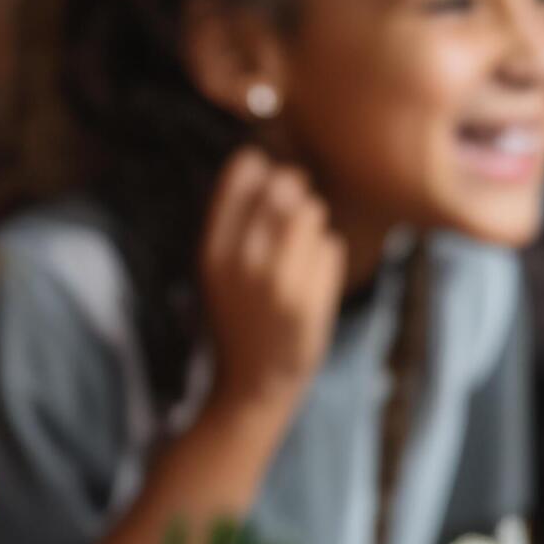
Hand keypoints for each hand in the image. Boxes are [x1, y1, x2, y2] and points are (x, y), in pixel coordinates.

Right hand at [200, 147, 342, 410]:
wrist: (253, 382)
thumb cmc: (240, 316)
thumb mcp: (220, 269)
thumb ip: (236, 221)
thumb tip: (265, 161)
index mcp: (212, 249)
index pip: (243, 174)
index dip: (262, 169)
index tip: (266, 182)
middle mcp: (241, 261)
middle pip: (285, 186)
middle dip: (295, 194)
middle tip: (293, 217)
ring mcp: (275, 281)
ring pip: (312, 212)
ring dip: (313, 224)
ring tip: (301, 249)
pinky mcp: (307, 300)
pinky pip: (331, 247)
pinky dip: (327, 258)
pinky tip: (311, 280)